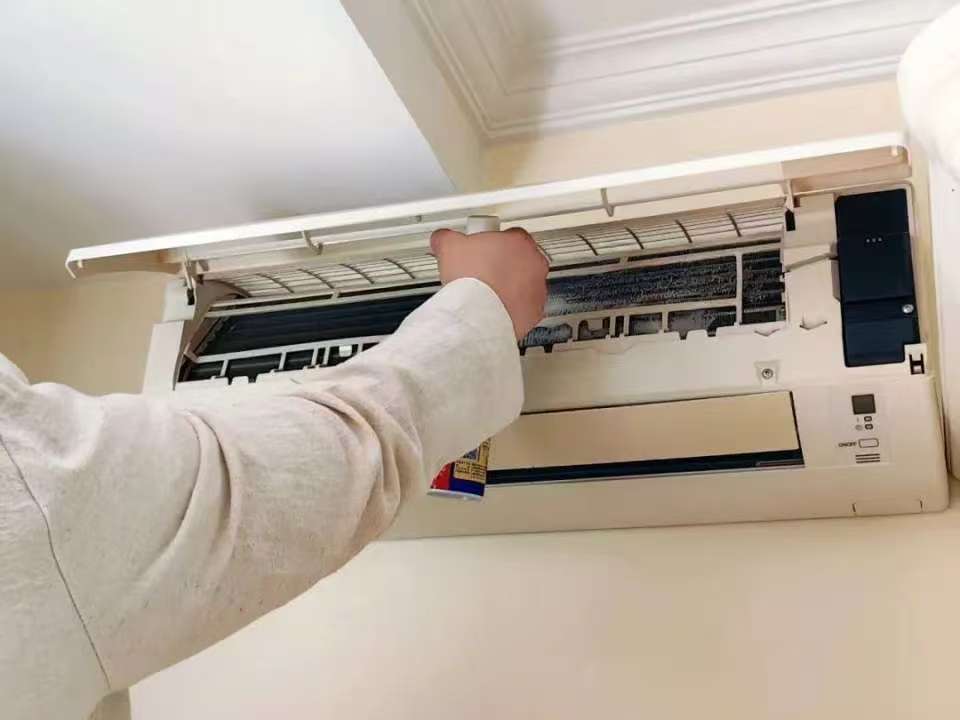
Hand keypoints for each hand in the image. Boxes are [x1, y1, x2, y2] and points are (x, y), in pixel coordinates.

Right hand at [430, 227, 548, 339]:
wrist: (478, 315)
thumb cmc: (471, 280)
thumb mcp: (449, 246)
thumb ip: (447, 237)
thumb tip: (442, 239)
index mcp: (518, 242)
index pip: (510, 234)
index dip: (494, 242)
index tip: (483, 250)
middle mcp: (534, 263)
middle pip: (521, 258)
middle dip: (505, 264)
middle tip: (484, 271)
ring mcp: (538, 288)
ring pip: (526, 283)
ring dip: (511, 286)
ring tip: (488, 292)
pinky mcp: (535, 311)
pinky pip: (526, 306)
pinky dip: (513, 307)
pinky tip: (495, 308)